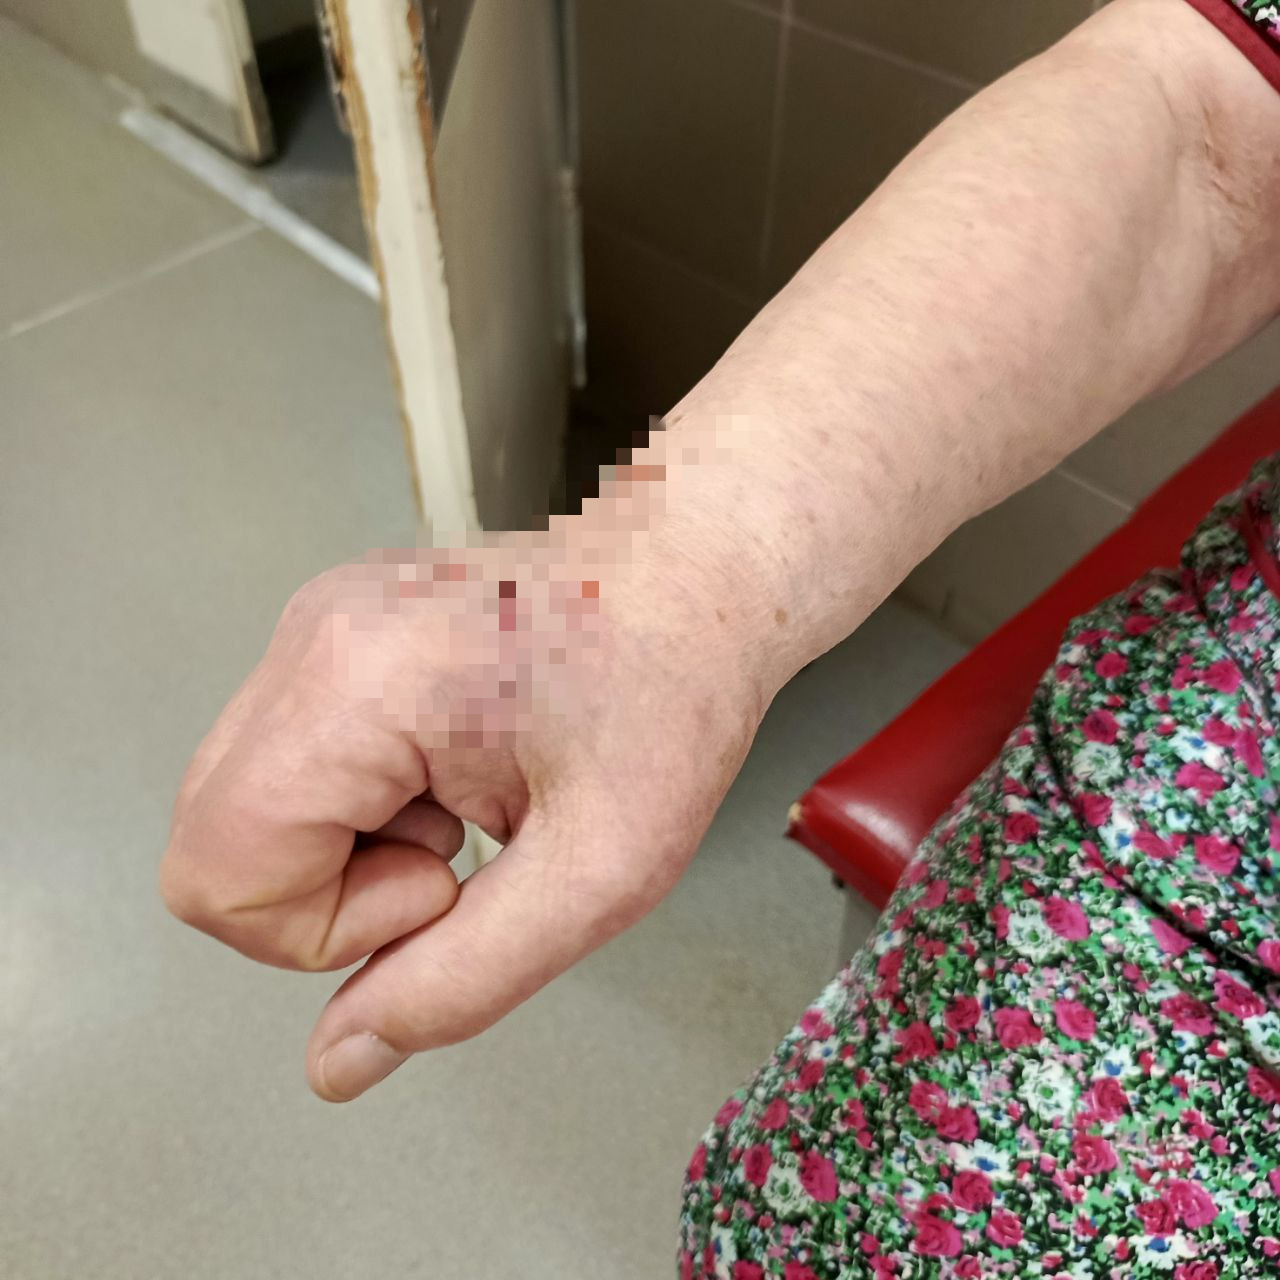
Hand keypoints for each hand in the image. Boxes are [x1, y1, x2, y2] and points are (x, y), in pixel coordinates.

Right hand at [160, 528, 767, 1100]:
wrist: (700, 573)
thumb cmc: (674, 691)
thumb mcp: (601, 871)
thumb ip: (462, 982)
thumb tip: (337, 1060)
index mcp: (357, 680)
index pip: (218, 874)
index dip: (326, 930)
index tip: (447, 883)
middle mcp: (312, 635)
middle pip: (215, 843)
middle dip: (330, 895)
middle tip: (456, 856)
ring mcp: (319, 625)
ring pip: (249, 809)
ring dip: (351, 850)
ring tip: (469, 804)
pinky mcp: (340, 634)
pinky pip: (292, 767)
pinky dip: (360, 808)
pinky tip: (456, 774)